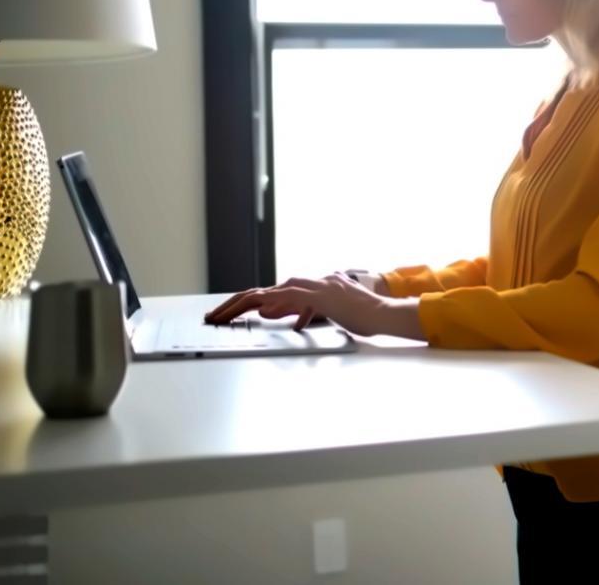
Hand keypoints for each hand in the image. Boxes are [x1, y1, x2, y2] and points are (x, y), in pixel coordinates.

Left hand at [204, 273, 419, 338]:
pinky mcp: (318, 295)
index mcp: (310, 286)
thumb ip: (311, 311)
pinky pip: (285, 298)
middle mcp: (308, 282)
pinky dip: (264, 304)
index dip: (247, 303)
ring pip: (266, 293)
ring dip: (239, 304)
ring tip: (220, 316)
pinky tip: (250, 309)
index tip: (229, 315)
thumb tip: (293, 316)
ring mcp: (312, 287)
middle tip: (214, 316)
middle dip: (234, 303)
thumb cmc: (364, 317)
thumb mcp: (332, 314)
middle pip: (262, 291)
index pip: (272, 294)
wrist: (384, 314)